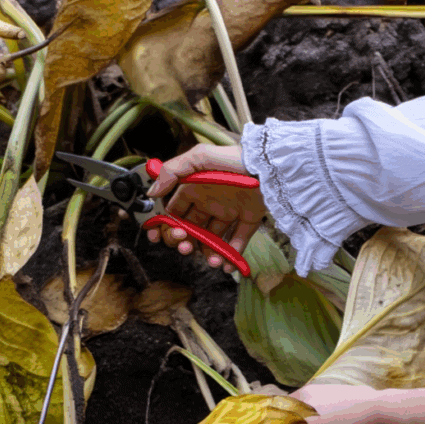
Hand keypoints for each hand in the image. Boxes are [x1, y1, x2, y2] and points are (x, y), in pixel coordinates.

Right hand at [146, 144, 266, 272]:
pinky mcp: (249, 219)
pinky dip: (232, 256)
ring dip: (208, 254)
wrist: (272, 165)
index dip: (165, 225)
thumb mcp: (200, 157)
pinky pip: (237, 242)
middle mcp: (211, 201)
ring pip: (212, 239)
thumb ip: (173, 173)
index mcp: (196, 188)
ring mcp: (230, 212)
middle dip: (184, 241)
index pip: (174, 210)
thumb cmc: (235, 158)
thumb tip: (152, 193)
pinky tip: (227, 265)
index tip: (158, 237)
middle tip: (185, 247)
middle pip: (191, 229)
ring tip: (213, 261)